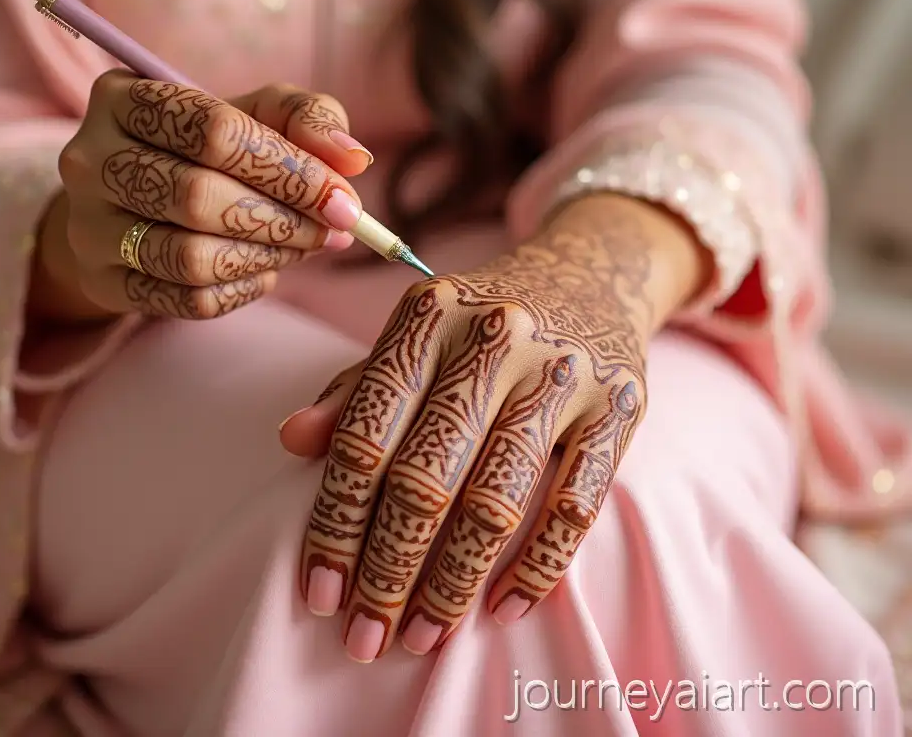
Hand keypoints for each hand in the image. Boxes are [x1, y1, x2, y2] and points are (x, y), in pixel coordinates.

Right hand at [31, 74, 372, 322]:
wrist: (135, 201)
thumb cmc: (210, 148)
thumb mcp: (258, 112)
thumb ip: (309, 119)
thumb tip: (353, 160)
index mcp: (125, 97)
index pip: (215, 131)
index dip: (289, 169)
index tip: (342, 198)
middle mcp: (90, 159)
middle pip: (198, 196)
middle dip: (282, 219)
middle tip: (328, 230)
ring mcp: (89, 225)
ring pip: (190, 256)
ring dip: (266, 257)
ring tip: (300, 247)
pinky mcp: (103, 280)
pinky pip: (185, 301)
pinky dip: (241, 289)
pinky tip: (262, 270)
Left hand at [283, 195, 703, 661]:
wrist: (592, 274)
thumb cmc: (481, 320)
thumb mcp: (415, 334)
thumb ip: (356, 389)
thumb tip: (292, 440)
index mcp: (428, 315)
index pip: (367, 433)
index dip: (337, 520)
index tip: (321, 591)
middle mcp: (494, 336)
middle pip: (427, 475)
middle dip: (390, 568)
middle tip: (367, 637)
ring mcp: (561, 371)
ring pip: (497, 499)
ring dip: (454, 582)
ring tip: (424, 636)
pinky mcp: (619, 406)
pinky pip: (576, 505)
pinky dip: (538, 567)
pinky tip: (503, 609)